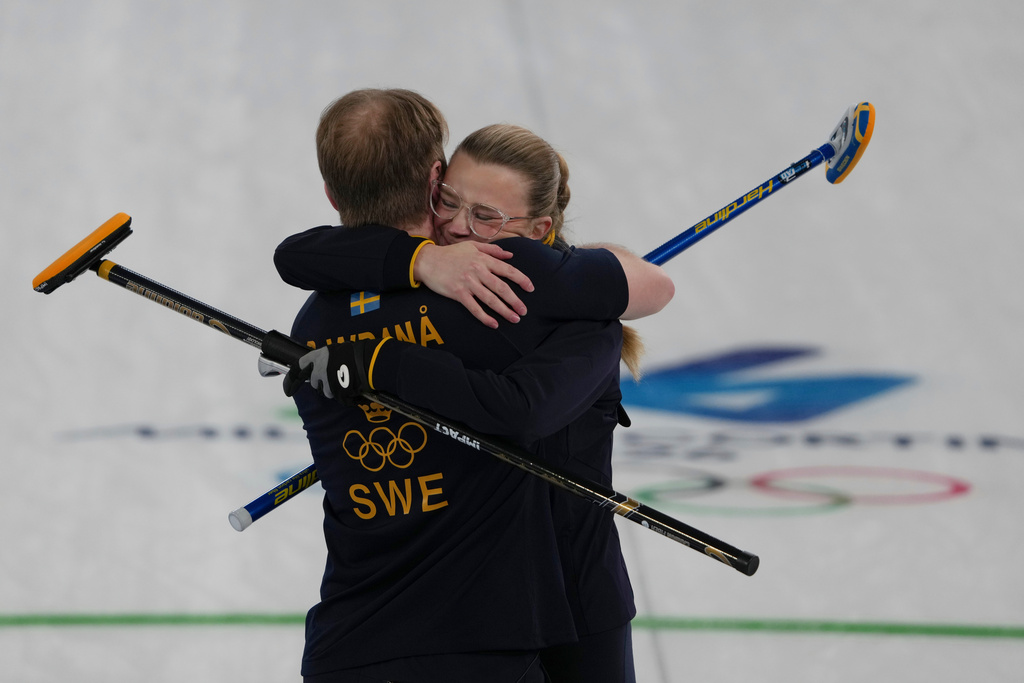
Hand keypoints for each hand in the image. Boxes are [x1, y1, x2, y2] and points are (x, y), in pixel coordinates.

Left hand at [282, 341, 370, 403]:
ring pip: (325, 391)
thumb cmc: (355, 353)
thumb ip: (328, 358)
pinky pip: (336, 396)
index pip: (301, 364)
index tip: (293, 382)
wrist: (367, 362)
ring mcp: (327, 381)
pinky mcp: (335, 391)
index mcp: (319, 356)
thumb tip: (325, 363)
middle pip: (313, 381)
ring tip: (343, 383)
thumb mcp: (338, 350)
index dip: (297, 373)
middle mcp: (319, 369)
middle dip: (320, 382)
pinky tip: (349, 387)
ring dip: (332, 389)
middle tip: (331, 379)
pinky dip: (341, 394)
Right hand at [413, 242, 534, 327]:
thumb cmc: (450, 254)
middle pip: (501, 288)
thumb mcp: (472, 247)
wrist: (427, 261)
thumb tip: (510, 255)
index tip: (531, 288)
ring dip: (504, 311)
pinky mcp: (458, 293)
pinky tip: (494, 324)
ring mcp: (468, 283)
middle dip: (515, 300)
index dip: (521, 280)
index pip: (508, 270)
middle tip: (524, 311)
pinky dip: (484, 317)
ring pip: (490, 299)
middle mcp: (478, 271)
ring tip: (514, 319)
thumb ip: (493, 250)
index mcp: (483, 259)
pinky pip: (474, 308)